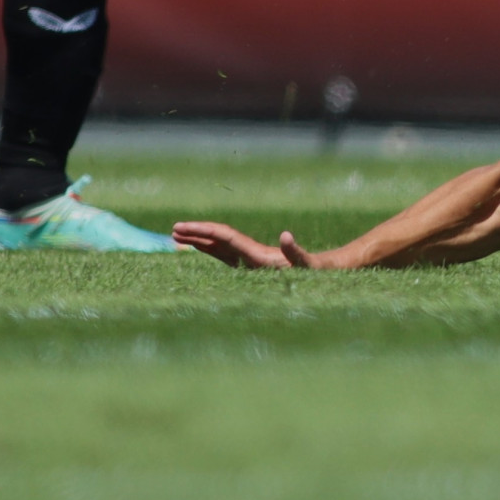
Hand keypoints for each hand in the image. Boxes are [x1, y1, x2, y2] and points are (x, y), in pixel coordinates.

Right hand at [172, 221, 313, 269]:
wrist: (326, 269)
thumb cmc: (316, 270)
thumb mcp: (307, 263)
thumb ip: (296, 252)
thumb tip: (286, 235)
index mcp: (257, 253)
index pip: (224, 237)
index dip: (204, 232)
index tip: (183, 228)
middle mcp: (251, 252)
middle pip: (218, 238)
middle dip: (196, 233)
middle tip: (173, 229)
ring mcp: (251, 258)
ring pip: (220, 246)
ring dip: (200, 241)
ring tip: (177, 237)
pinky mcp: (253, 265)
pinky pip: (226, 256)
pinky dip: (211, 251)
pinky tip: (200, 249)